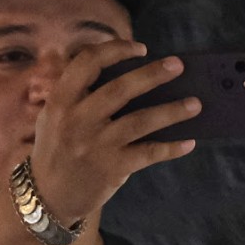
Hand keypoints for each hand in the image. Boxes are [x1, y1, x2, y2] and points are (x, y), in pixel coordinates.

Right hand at [24, 40, 198, 223]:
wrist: (48, 196)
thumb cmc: (58, 148)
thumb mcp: (54, 116)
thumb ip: (79, 93)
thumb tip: (132, 75)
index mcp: (61, 101)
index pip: (88, 62)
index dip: (115, 50)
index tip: (141, 48)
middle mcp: (78, 120)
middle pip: (120, 89)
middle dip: (152, 74)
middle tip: (178, 65)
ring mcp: (96, 145)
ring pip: (140, 121)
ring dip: (172, 111)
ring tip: (195, 104)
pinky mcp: (112, 169)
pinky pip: (148, 153)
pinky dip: (170, 148)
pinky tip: (189, 142)